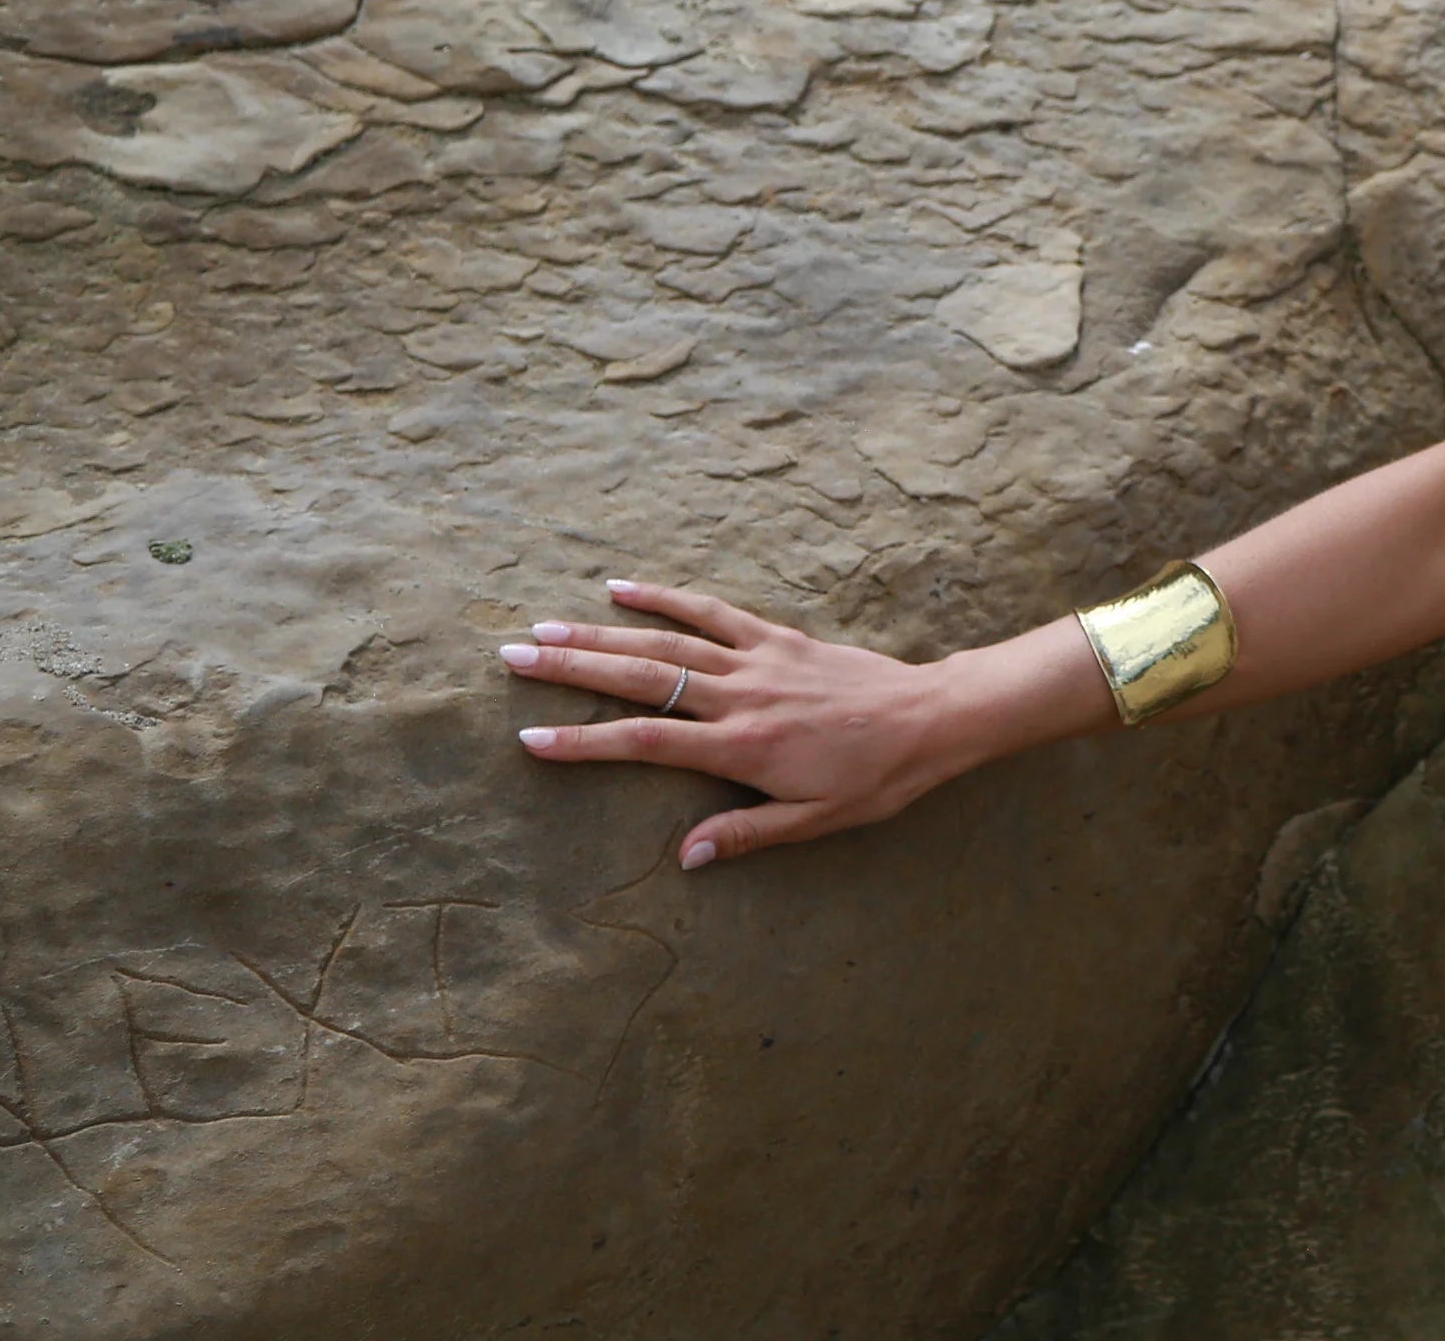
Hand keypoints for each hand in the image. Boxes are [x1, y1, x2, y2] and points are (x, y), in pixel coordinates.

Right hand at [501, 580, 972, 869]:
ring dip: (602, 631)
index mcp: (742, 747)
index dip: (584, 742)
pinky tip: (622, 586)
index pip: (645, 742)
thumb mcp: (816, 823)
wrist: (933, 718)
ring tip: (545, 626)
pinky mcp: (779, 637)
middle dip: (572, 668)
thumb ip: (747, 835)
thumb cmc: (877, 779)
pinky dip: (667, 596)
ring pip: (667, 640)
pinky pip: (713, 612)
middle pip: (641, 678)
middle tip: (511, 656)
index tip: (529, 739)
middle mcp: (742, 697)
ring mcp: (759, 661)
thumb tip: (684, 858)